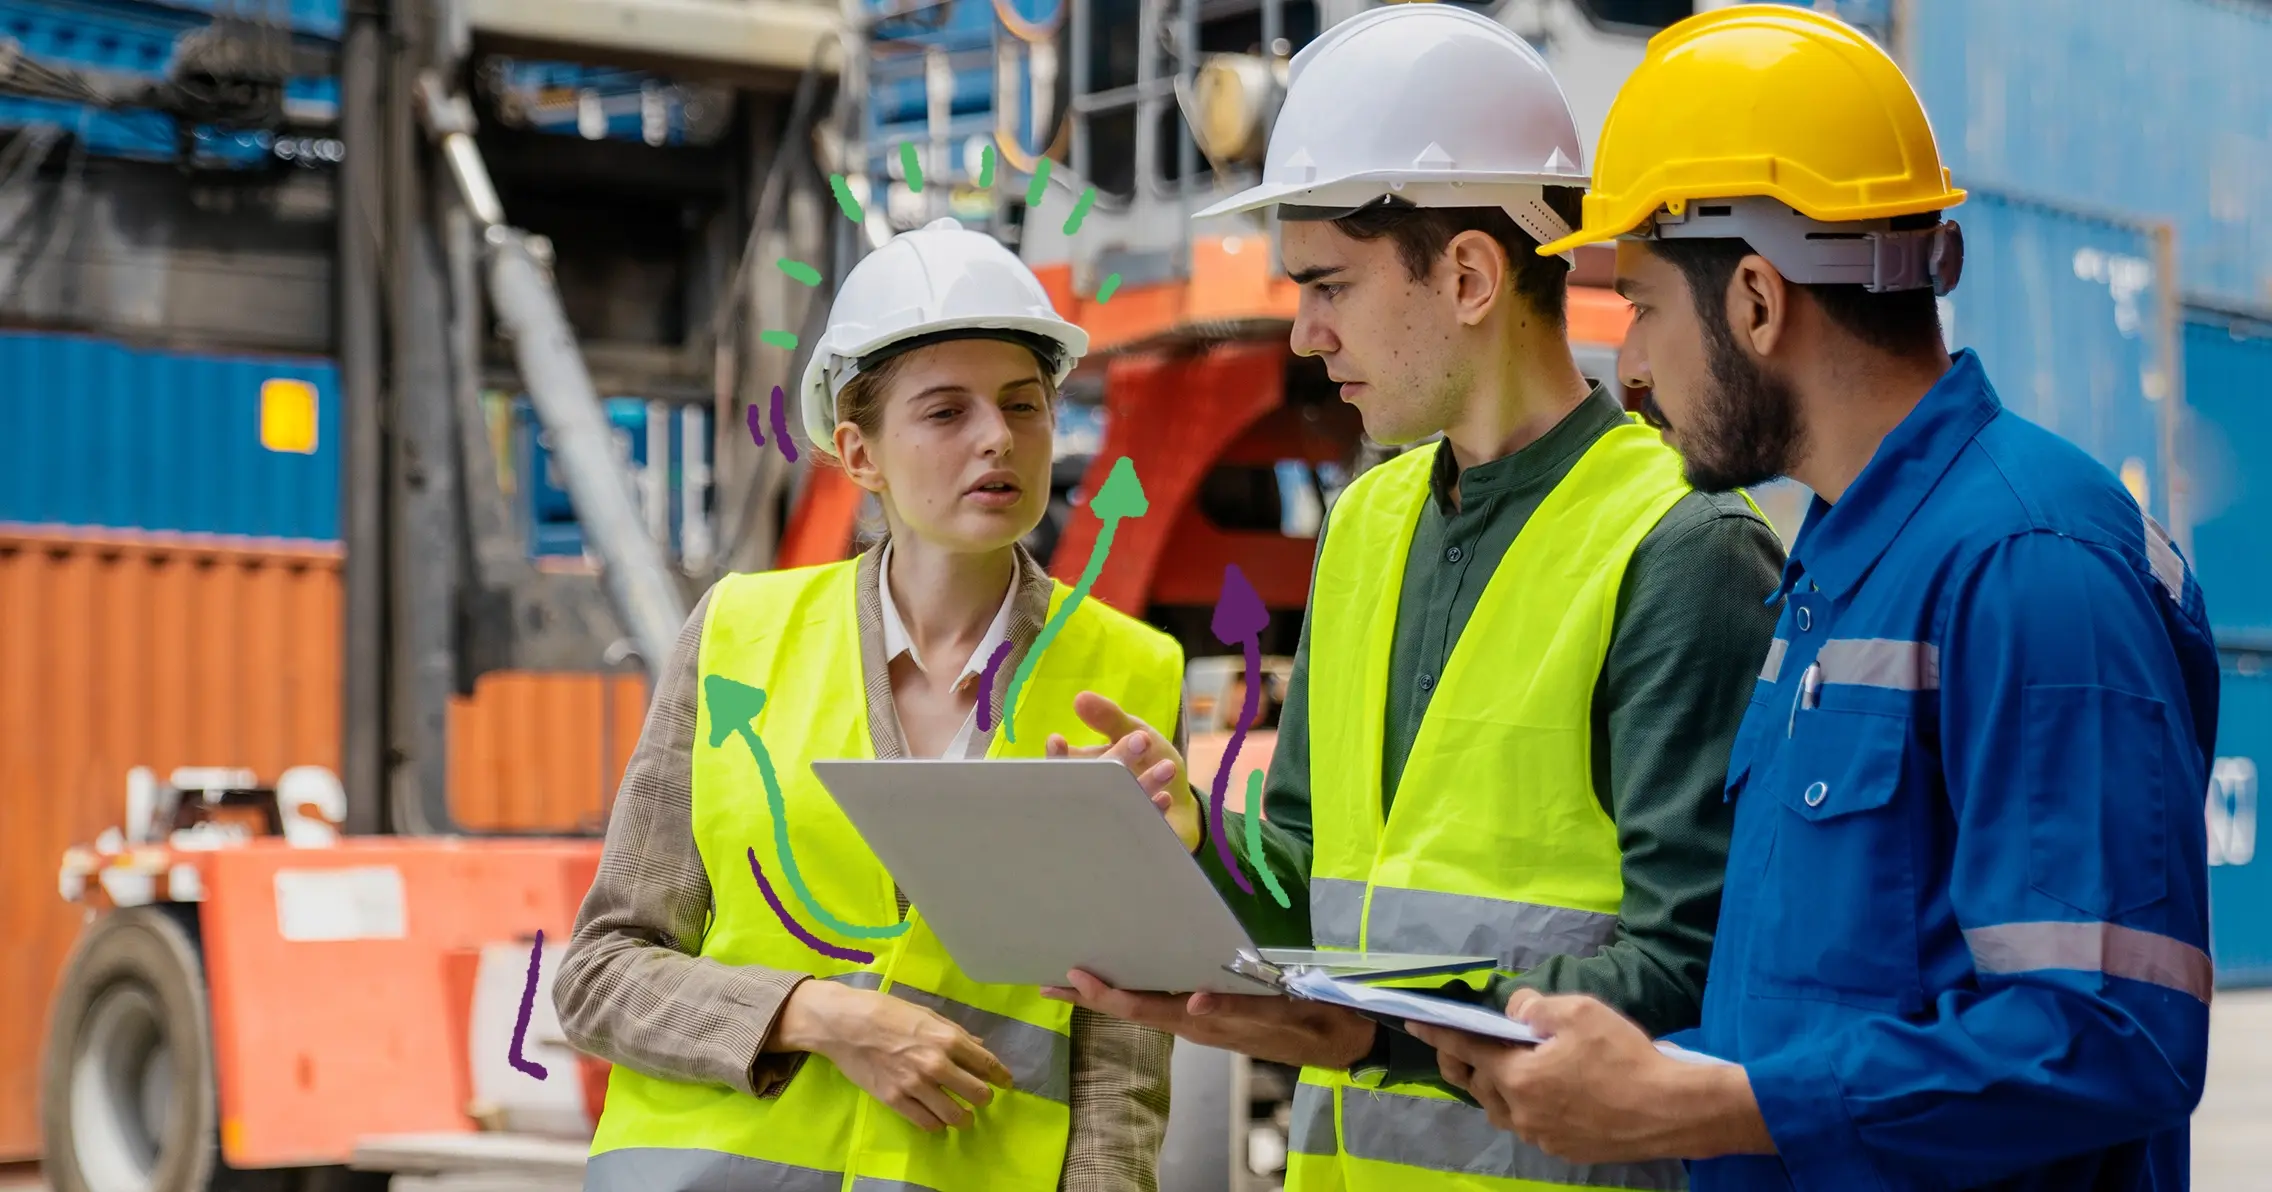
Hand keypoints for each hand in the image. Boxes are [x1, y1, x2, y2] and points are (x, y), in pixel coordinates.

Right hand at [767, 979, 1013, 1130]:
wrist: (843, 1023)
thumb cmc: (884, 1011)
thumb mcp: (925, 1013)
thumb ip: (955, 1033)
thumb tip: (979, 1048)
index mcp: (946, 1038)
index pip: (987, 1064)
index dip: (1001, 1076)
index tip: (1006, 1082)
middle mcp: (936, 1064)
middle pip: (977, 1094)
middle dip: (984, 1098)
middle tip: (980, 1097)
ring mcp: (915, 1085)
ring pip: (955, 1115)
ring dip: (964, 1117)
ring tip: (963, 1115)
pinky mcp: (895, 1100)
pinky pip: (928, 1123)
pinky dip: (938, 1124)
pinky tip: (938, 1118)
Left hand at [1041, 969, 1374, 1068]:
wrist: (1341, 1039)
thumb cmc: (1314, 1019)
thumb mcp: (1283, 1010)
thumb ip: (1238, 1009)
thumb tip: (1194, 1003)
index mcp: (1207, 1023)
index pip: (1148, 1009)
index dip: (1109, 995)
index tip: (1075, 977)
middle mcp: (1197, 1025)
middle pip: (1135, 1011)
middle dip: (1091, 998)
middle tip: (1047, 982)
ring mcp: (1203, 1023)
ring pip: (1147, 1008)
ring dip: (1109, 996)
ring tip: (1072, 979)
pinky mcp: (1213, 1018)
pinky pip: (1166, 1004)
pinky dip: (1138, 993)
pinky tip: (1126, 982)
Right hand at [1044, 692, 1200, 853]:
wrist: (1181, 805)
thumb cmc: (1145, 761)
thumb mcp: (1130, 731)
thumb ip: (1108, 718)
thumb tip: (1080, 698)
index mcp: (1083, 771)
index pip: (1060, 767)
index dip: (1056, 757)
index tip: (1056, 740)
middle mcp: (1089, 801)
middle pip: (1092, 784)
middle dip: (1116, 761)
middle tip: (1141, 739)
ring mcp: (1109, 823)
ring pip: (1119, 805)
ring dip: (1143, 784)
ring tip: (1167, 766)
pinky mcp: (1134, 839)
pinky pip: (1139, 826)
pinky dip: (1152, 810)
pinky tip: (1165, 797)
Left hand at [1406, 990, 1772, 1162]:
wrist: (1673, 1110)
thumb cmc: (1626, 1056)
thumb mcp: (1579, 1012)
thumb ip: (1535, 1008)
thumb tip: (1514, 1014)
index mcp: (1518, 1076)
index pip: (1466, 1048)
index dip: (1438, 1033)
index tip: (1414, 1022)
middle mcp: (1522, 1111)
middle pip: (1479, 1084)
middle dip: (1471, 1061)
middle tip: (1477, 1042)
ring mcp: (1542, 1136)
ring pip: (1502, 1109)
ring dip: (1498, 1086)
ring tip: (1513, 1065)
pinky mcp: (1564, 1150)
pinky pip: (1530, 1124)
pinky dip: (1527, 1104)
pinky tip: (1548, 1090)